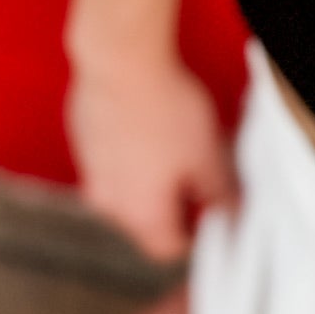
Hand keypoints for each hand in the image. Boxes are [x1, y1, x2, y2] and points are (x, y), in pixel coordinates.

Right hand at [65, 50, 235, 262]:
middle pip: (147, 220)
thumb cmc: (163, 109)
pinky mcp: (84, 145)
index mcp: (140, 214)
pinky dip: (133, 154)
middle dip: (177, 201)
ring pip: (128, 190)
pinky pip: (112, 163)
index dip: (197, 235)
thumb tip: (230, 211)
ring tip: (178, 141)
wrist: (119, 65)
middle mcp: (107, 203)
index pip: (168, 249)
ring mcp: (90, 174)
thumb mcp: (208, 155)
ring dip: (153, 176)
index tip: (212, 212)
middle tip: (201, 169)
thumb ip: (220, 192)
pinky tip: (152, 124)